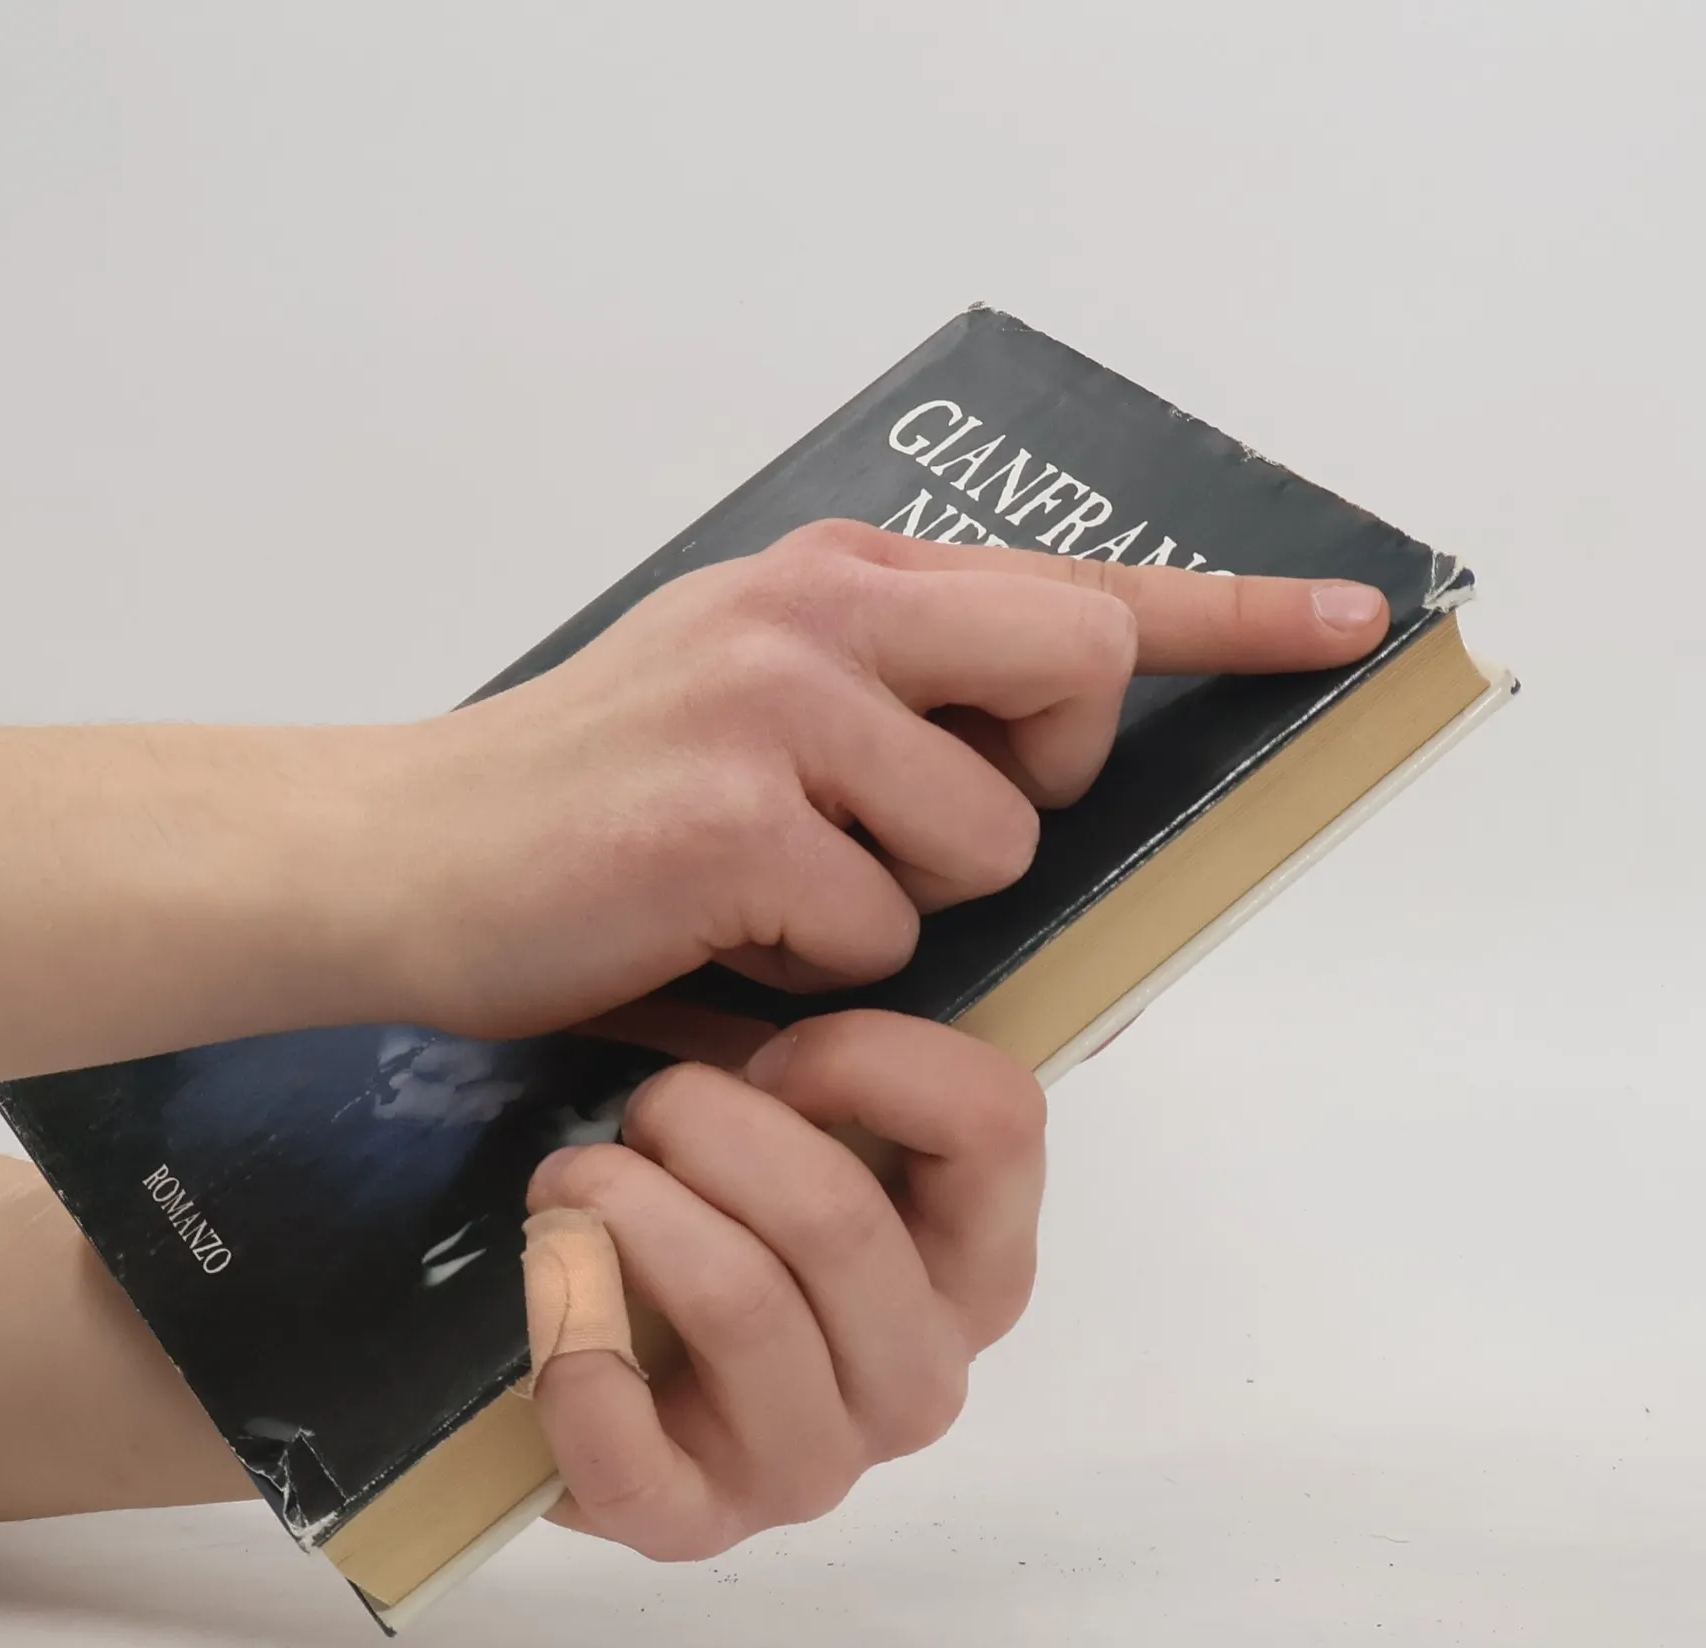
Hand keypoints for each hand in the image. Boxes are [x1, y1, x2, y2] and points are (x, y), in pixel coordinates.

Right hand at [393, 520, 1388, 1038]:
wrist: (394, 857)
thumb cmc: (577, 801)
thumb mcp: (738, 699)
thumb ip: (882, 697)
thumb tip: (1029, 763)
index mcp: (833, 580)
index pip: (1072, 582)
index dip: (1229, 610)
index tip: (1349, 623)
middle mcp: (818, 612)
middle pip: (1077, 670)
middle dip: (1039, 777)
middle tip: (921, 826)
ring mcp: (773, 703)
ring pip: (984, 838)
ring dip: (897, 904)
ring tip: (768, 900)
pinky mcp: (729, 817)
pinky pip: (876, 930)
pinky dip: (810, 972)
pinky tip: (709, 940)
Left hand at [523, 1009, 1046, 1559]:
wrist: (594, 1337)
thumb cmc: (712, 1206)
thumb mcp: (800, 1116)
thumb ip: (859, 1057)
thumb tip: (873, 928)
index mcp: (977, 1262)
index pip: (998, 1122)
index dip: (868, 1055)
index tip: (771, 1055)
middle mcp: (923, 1374)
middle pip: (841, 1220)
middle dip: (711, 1128)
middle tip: (642, 1107)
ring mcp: (818, 1464)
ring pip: (744, 1306)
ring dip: (630, 1210)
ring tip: (567, 1177)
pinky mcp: (697, 1524)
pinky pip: (640, 1455)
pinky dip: (576, 1353)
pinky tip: (549, 1283)